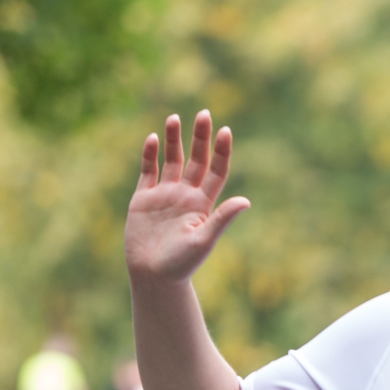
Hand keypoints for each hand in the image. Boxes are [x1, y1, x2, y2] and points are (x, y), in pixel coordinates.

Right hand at [125, 110, 249, 282]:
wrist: (152, 276)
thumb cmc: (181, 264)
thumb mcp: (204, 240)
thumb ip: (222, 218)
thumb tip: (246, 201)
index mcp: (203, 204)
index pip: (216, 171)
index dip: (222, 151)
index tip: (226, 131)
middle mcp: (186, 195)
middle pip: (196, 160)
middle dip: (200, 137)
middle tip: (204, 113)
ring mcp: (164, 195)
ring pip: (171, 160)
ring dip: (173, 140)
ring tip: (175, 118)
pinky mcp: (144, 199)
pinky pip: (148, 171)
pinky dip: (150, 155)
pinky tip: (153, 138)